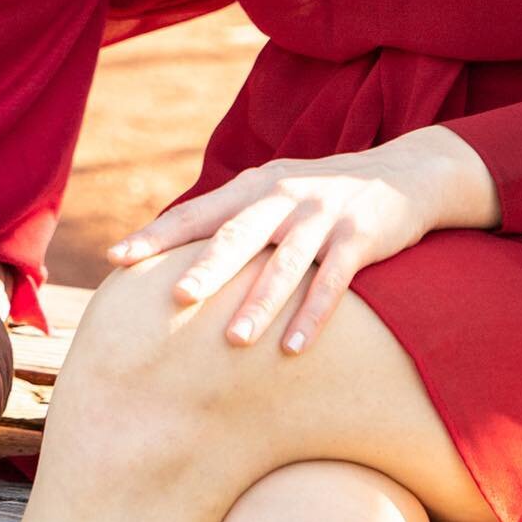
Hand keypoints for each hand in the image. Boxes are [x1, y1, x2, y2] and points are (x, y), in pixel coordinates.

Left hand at [107, 130, 486, 354]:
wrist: (404, 173)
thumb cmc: (322, 195)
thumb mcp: (276, 194)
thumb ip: (233, 216)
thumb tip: (171, 248)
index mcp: (254, 185)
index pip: (198, 212)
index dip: (158, 234)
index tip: (117, 257)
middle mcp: (283, 194)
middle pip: (238, 233)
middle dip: (207, 267)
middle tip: (176, 300)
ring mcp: (323, 214)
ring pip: (286, 261)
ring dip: (261, 302)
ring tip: (236, 341)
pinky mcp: (360, 235)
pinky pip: (335, 279)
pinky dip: (316, 313)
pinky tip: (296, 348)